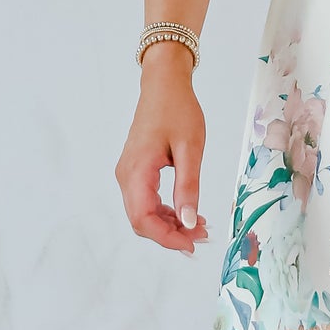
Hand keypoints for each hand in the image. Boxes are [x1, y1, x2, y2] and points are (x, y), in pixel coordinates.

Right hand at [115, 42, 210, 252]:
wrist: (163, 85)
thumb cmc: (177, 110)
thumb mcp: (190, 149)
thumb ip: (188, 187)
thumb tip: (190, 222)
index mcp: (137, 171)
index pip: (144, 219)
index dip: (167, 238)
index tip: (192, 244)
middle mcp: (126, 176)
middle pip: (141, 221)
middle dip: (171, 234)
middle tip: (202, 235)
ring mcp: (129, 173)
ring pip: (144, 213)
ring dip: (170, 224)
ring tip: (200, 225)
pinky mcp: (136, 171)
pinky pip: (146, 201)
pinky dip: (166, 211)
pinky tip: (188, 212)